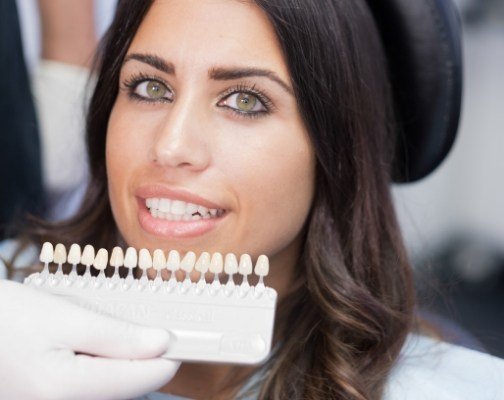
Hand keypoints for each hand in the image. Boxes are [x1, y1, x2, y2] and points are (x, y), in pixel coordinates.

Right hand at [0, 279, 179, 399]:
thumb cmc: (7, 318)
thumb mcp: (65, 318)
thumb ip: (116, 336)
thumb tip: (161, 344)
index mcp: (66, 390)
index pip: (142, 379)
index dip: (168, 355)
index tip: (184, 335)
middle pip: (128, 386)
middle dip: (143, 355)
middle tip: (149, 323)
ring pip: (110, 387)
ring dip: (122, 359)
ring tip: (113, 329)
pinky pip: (91, 387)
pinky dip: (102, 364)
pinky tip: (93, 342)